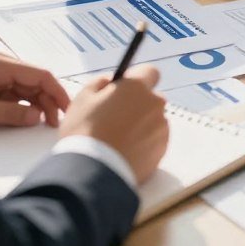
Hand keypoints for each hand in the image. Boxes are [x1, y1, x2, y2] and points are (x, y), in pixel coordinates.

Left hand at [0, 54, 68, 130]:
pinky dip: (23, 106)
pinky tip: (28, 118)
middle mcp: (3, 66)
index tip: (68, 109)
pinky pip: (14, 94)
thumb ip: (10, 114)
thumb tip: (38, 117)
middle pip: (36, 82)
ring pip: (27, 89)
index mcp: (3, 64)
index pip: (41, 75)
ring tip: (45, 123)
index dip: (57, 91)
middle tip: (56, 124)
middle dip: (49, 100)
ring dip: (37, 104)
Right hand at [60, 66, 168, 183]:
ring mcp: (161, 128)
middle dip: (137, 105)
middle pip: (151, 99)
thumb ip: (100, 82)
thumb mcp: (83, 98)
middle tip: (115, 119)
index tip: (124, 90)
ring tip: (117, 141)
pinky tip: (124, 153)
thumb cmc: (84, 132)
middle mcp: (155, 104)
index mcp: (137, 87)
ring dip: (141, 126)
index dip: (137, 80)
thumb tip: (110, 80)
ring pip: (153, 121)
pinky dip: (144, 144)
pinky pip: (154, 141)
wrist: (92, 173)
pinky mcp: (161, 150)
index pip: (150, 72)